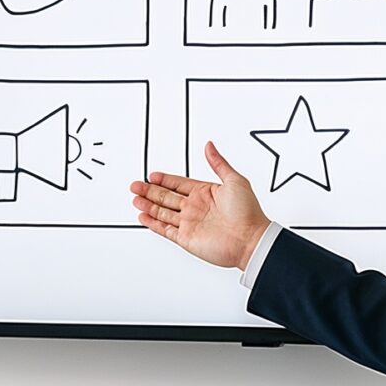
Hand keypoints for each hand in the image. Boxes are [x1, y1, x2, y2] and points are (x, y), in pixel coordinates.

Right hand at [129, 141, 271, 268]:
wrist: (249, 240)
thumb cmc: (248, 212)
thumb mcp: (235, 180)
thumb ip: (219, 163)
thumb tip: (210, 146)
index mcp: (205, 193)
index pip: (179, 184)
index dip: (165, 179)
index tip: (153, 175)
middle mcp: (196, 208)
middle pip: (166, 197)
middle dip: (150, 190)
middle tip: (135, 185)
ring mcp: (189, 223)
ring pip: (162, 212)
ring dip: (148, 205)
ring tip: (135, 198)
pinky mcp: (186, 238)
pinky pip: (164, 229)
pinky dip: (152, 223)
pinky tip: (143, 216)